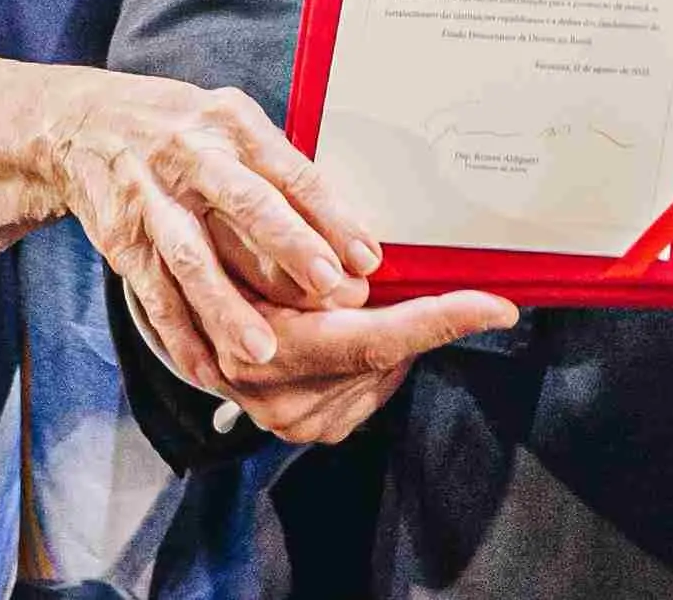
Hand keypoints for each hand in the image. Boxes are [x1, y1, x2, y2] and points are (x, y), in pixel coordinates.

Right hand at [35, 68, 394, 391]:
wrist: (82, 125)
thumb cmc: (179, 127)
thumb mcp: (232, 122)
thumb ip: (278, 169)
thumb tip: (339, 229)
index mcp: (232, 125)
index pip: (291, 171)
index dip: (330, 215)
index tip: (365, 257)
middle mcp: (192, 158)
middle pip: (246, 206)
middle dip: (289, 249)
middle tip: (329, 288)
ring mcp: (153, 202)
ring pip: (194, 259)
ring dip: (229, 307)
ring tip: (264, 349)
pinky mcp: (124, 241)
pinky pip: (154, 294)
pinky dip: (179, 335)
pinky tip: (206, 368)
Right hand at [158, 281, 521, 446]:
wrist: (175, 299)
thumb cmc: (220, 249)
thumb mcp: (262, 244)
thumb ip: (315, 265)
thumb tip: (370, 276)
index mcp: (267, 346)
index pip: (377, 337)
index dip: (442, 319)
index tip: (496, 307)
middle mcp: (276, 393)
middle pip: (384, 354)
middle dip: (417, 320)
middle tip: (434, 287)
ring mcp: (288, 417)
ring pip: (378, 373)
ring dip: (388, 339)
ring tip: (359, 305)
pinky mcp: (300, 427)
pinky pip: (364, 392)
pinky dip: (373, 362)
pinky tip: (353, 335)